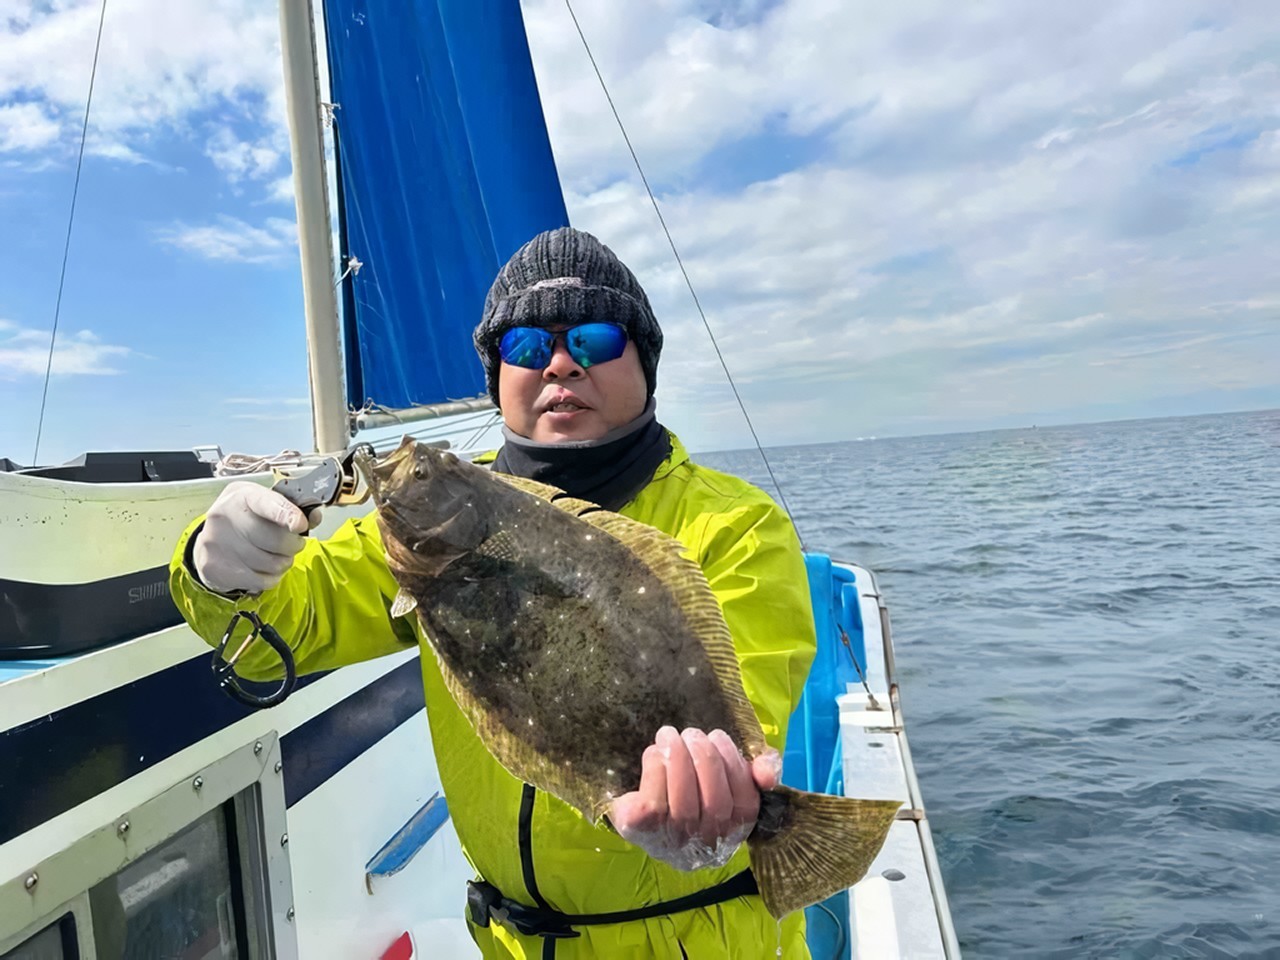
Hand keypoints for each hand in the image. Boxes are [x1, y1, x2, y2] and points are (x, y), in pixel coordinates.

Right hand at [192, 481, 319, 594]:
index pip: (266, 503)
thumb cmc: (246, 518)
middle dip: (294, 545)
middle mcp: (225, 516)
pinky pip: (261, 580)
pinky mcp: (215, 568)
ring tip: (278, 555)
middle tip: (294, 543)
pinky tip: (265, 568)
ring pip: (272, 563)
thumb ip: (291, 508)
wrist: (211, 541)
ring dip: (284, 562)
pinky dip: (272, 577)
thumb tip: (314, 517)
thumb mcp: (265, 503)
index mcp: (242, 495)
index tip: (301, 525)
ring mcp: (216, 543)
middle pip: (275, 539)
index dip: (287, 514)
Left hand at [609, 726, 781, 870]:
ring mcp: (673, 841)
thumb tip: (768, 775)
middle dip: (704, 758)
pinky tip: (654, 753)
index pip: (745, 804)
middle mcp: (707, 843)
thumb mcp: (731, 777)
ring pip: (683, 803)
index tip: (717, 736)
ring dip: (677, 758)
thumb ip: (761, 770)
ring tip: (670, 734)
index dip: (733, 764)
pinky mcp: (641, 831)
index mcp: (734, 830)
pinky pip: (653, 803)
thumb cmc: (694, 789)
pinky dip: (655, 769)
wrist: (642, 810)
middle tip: (692, 733)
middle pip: (715, 803)